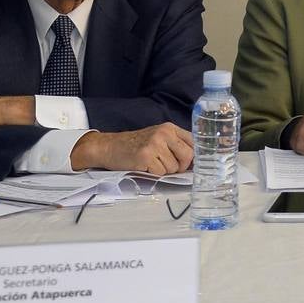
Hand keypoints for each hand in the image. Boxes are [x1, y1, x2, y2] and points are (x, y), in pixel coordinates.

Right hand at [69, 123, 192, 172]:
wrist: (109, 146)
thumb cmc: (135, 145)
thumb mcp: (158, 137)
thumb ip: (175, 144)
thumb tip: (194, 162)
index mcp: (170, 128)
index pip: (193, 142)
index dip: (194, 157)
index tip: (191, 165)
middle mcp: (164, 133)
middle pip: (188, 155)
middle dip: (181, 166)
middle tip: (169, 167)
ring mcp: (155, 144)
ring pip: (174, 167)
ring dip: (165, 171)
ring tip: (152, 164)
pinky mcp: (146, 156)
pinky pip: (160, 173)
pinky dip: (154, 174)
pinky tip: (145, 167)